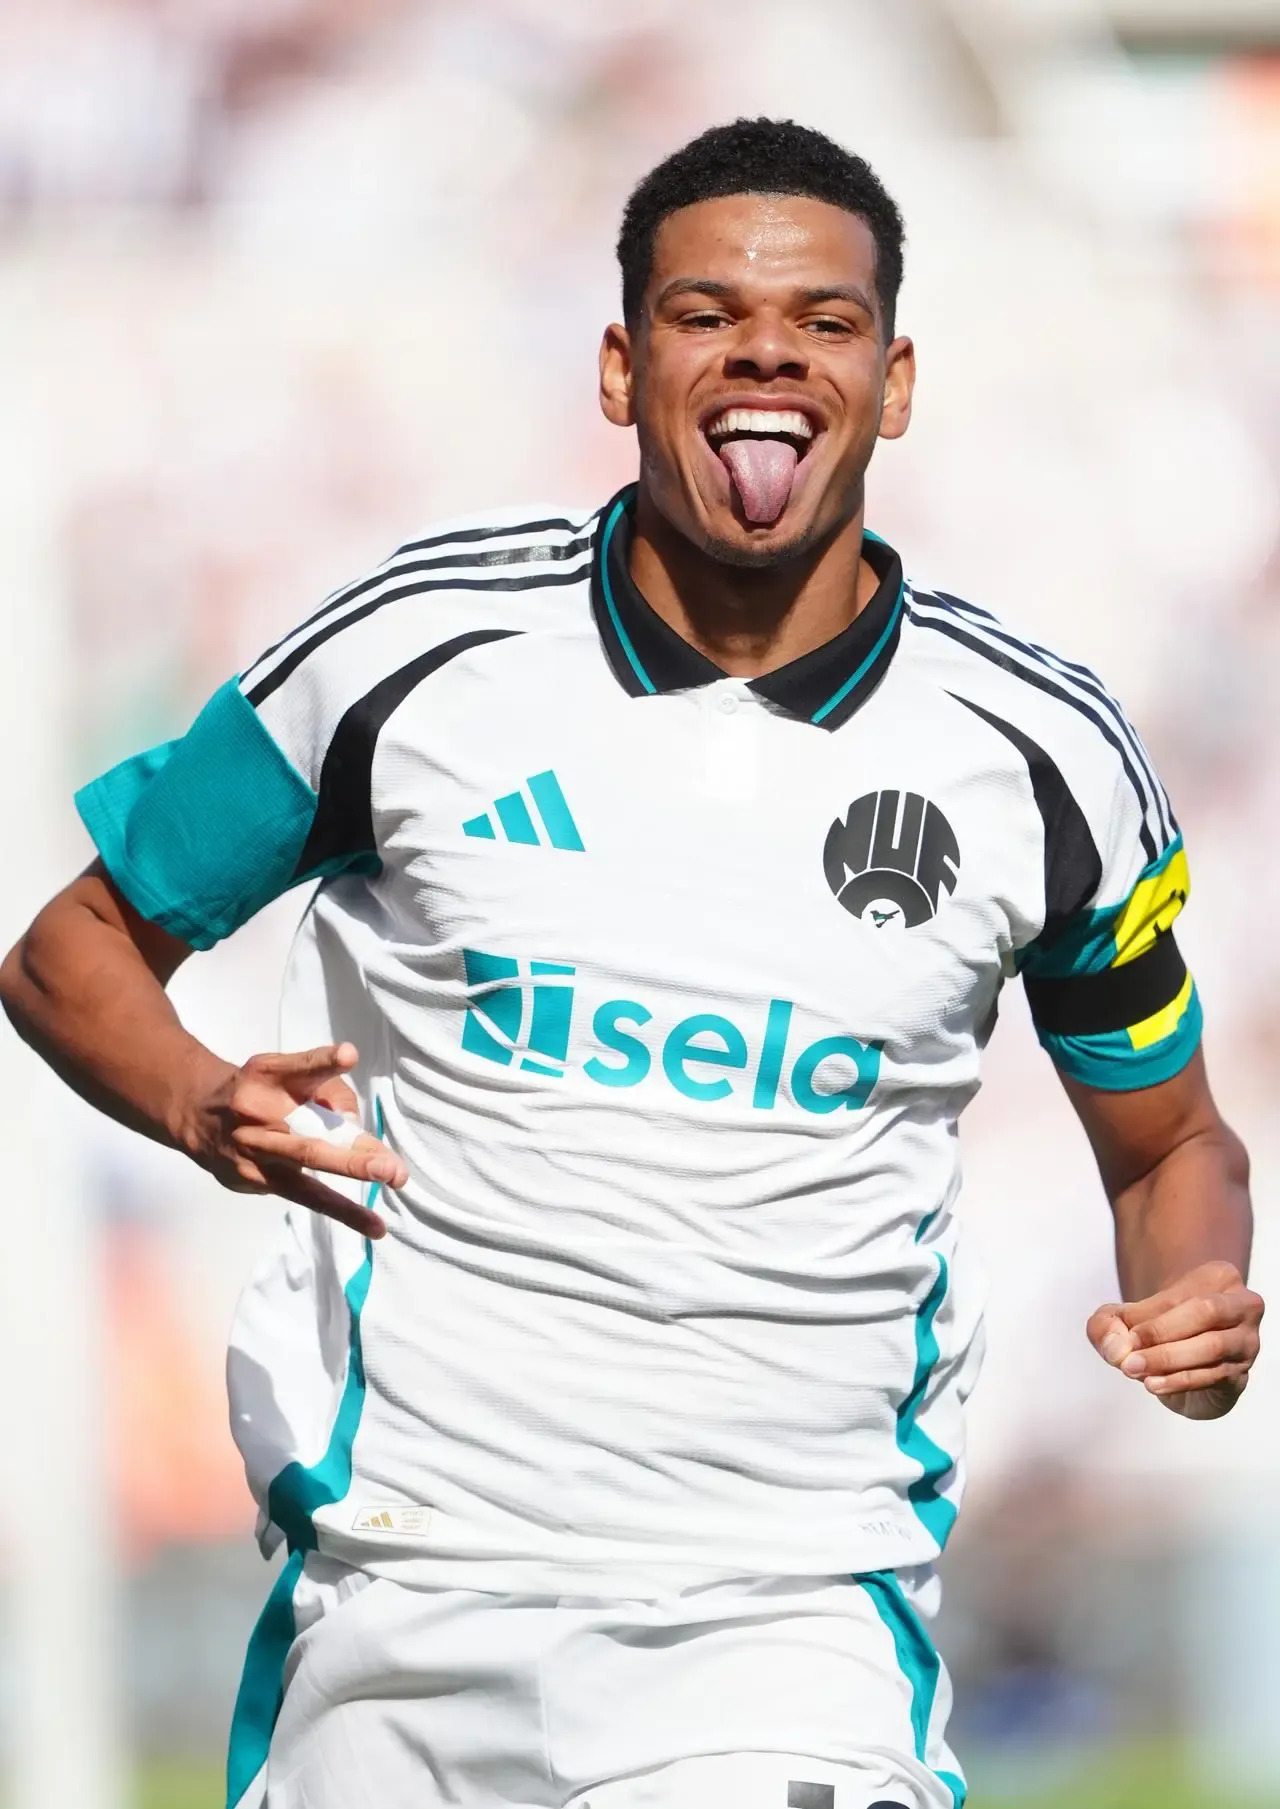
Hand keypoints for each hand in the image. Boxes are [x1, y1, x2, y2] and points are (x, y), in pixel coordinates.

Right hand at [182, 1042, 406, 1237]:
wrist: (198, 1115)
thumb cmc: (260, 1090)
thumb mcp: (283, 1071)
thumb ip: (323, 1083)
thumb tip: (352, 1122)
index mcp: (267, 1079)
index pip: (299, 1068)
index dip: (324, 1062)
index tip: (348, 1055)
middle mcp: (256, 1118)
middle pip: (308, 1144)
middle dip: (350, 1161)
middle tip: (388, 1170)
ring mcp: (252, 1157)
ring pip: (303, 1185)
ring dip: (344, 1206)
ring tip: (377, 1226)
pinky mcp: (251, 1182)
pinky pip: (301, 1194)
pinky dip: (336, 1208)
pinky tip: (367, 1222)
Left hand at [1088, 1261, 1263, 1419]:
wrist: (1183, 1362)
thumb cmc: (1160, 1327)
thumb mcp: (1124, 1318)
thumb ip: (1107, 1324)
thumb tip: (1114, 1348)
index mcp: (1218, 1278)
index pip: (1182, 1294)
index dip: (1151, 1316)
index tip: (1126, 1335)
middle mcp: (1241, 1306)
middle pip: (1206, 1312)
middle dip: (1163, 1334)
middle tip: (1129, 1356)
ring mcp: (1246, 1342)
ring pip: (1212, 1347)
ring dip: (1169, 1360)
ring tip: (1134, 1370)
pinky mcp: (1242, 1374)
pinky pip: (1214, 1376)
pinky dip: (1180, 1381)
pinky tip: (1153, 1384)